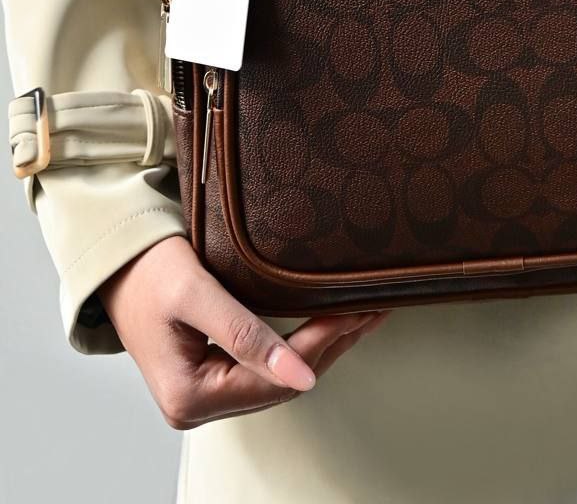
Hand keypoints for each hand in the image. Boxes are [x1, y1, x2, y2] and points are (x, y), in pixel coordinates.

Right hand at [99, 235, 387, 429]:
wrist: (116, 258)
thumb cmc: (148, 271)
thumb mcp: (197, 296)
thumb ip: (246, 336)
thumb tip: (301, 377)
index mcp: (190, 398)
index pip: (276, 380)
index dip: (321, 344)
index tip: (358, 311)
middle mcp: (198, 405)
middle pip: (283, 384)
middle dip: (331, 345)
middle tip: (373, 308)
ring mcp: (205, 392)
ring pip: (280, 377)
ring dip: (322, 345)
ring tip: (362, 313)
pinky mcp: (213, 371)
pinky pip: (267, 364)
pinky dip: (301, 343)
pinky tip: (328, 320)